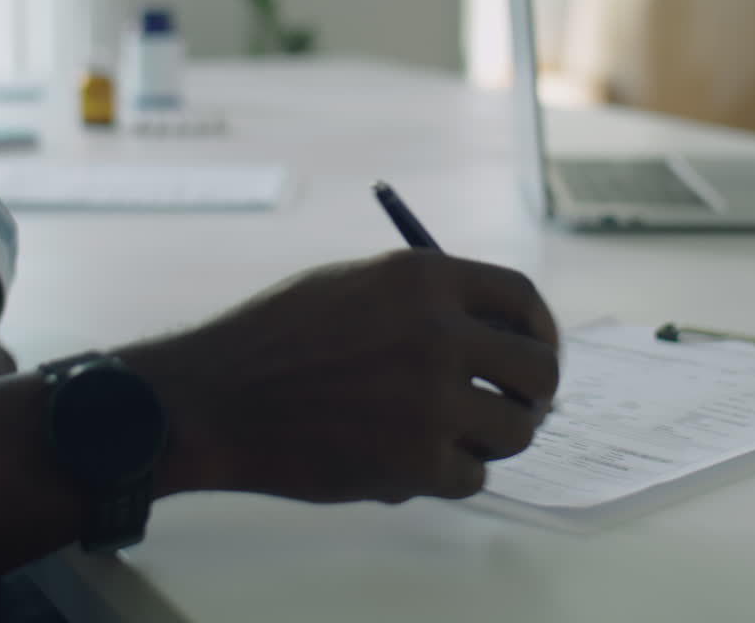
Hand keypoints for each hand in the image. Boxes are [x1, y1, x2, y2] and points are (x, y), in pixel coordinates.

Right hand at [123, 250, 559, 503]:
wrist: (215, 400)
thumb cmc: (276, 339)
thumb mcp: (354, 284)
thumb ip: (425, 299)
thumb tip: (492, 329)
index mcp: (425, 278)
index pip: (522, 299)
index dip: (540, 329)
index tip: (537, 350)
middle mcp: (439, 333)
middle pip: (538, 368)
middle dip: (535, 394)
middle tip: (516, 408)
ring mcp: (431, 400)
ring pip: (515, 430)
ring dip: (495, 439)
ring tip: (458, 438)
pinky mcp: (416, 461)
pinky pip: (472, 477)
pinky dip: (451, 476)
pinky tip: (414, 464)